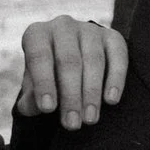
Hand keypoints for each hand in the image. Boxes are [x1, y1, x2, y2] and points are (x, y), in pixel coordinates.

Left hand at [15, 15, 129, 127]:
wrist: (73, 62)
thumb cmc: (49, 76)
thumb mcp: (34, 87)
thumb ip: (31, 98)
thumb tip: (34, 107)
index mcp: (37, 34)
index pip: (39, 56)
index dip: (44, 83)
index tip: (48, 109)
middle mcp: (62, 26)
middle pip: (69, 60)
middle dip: (71, 95)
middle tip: (72, 123)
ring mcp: (89, 29)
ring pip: (93, 60)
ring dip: (92, 92)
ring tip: (90, 119)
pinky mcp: (113, 37)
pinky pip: (118, 56)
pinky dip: (116, 79)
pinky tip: (111, 100)